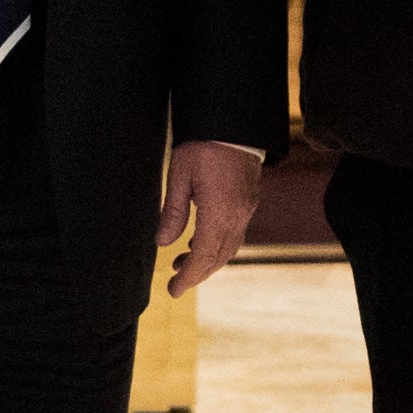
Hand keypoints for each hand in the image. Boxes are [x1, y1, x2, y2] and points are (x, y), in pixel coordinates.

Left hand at [155, 140, 261, 297]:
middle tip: (175, 283)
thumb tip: (163, 242)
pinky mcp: (249, 200)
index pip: (203, 257)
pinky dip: (218, 245)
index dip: (188, 277)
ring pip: (229, 247)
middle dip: (197, 274)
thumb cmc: (204, 144)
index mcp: (219, 212)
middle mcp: (237, 215)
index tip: (173, 290)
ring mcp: (247, 208)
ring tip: (183, 262)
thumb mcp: (180, 174)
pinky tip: (201, 240)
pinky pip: (235, 233)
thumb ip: (173, 211)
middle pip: (219, 257)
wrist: (235, 122)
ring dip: (208, 260)